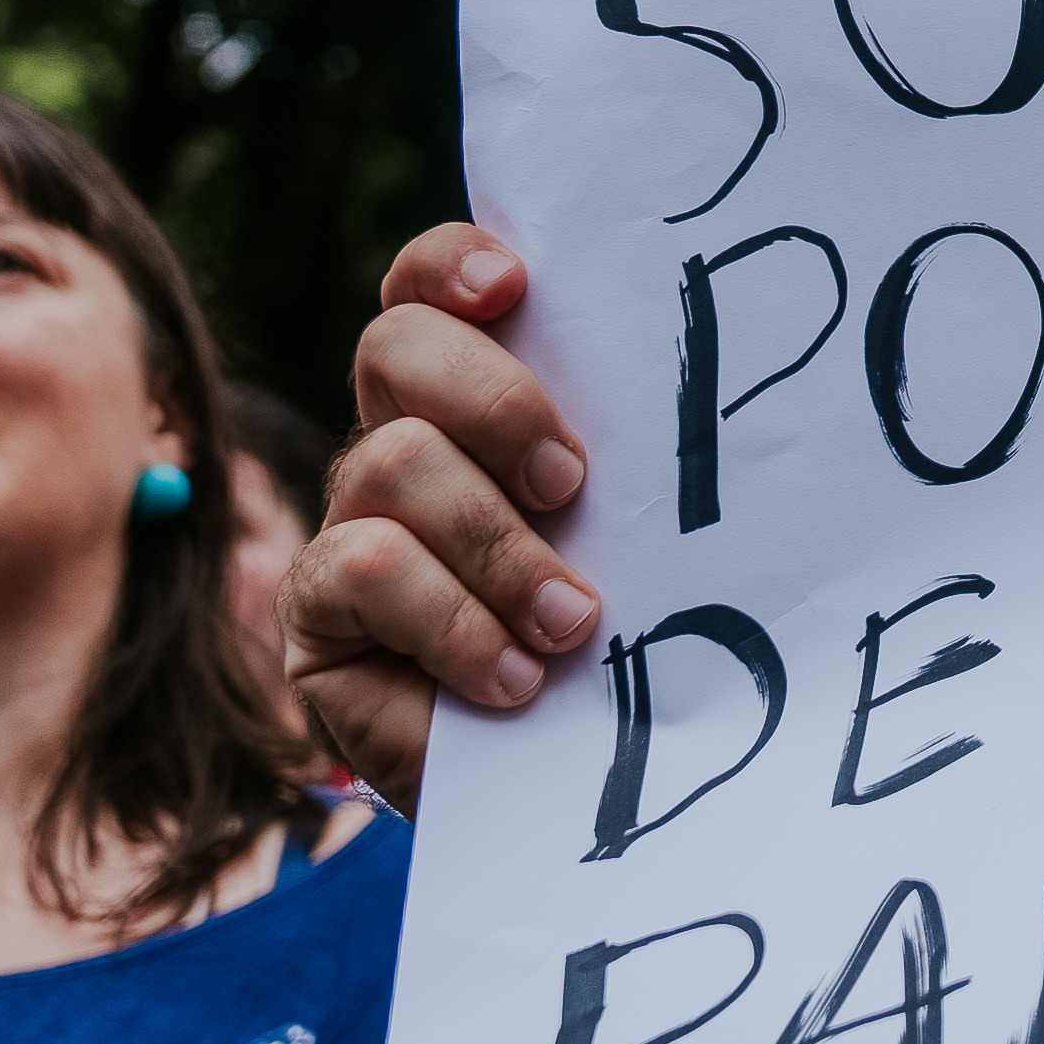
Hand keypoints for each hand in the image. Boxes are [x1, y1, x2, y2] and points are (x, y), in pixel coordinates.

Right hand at [283, 224, 602, 812]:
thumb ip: (640, 460)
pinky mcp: (316, 614)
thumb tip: (727, 395)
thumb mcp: (636, 537)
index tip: (515, 285)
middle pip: (396, 346)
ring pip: (393, 462)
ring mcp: (350, 522)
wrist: (561, 779)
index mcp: (475, 401)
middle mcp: (400, 440)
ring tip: (570, 622)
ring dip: (497, 548)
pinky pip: (360, 569)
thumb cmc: (620, 635)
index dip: (453, 265)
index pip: (430, 289)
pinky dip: (451, 621)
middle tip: (569, 483)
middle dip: (493, 400)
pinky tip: (513, 678)